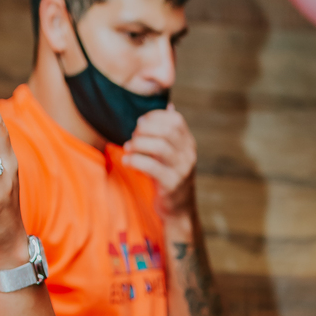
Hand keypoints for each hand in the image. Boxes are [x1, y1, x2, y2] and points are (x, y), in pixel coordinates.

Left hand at [122, 103, 197, 218]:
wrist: (178, 210)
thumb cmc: (169, 176)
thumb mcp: (173, 153)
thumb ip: (171, 132)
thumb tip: (169, 106)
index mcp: (189, 144)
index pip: (175, 120)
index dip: (155, 117)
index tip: (141, 123)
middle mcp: (189, 156)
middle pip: (167, 131)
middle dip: (144, 130)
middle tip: (133, 137)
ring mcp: (182, 171)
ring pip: (160, 147)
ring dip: (138, 144)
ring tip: (128, 148)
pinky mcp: (172, 185)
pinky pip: (151, 167)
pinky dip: (135, 161)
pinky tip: (127, 161)